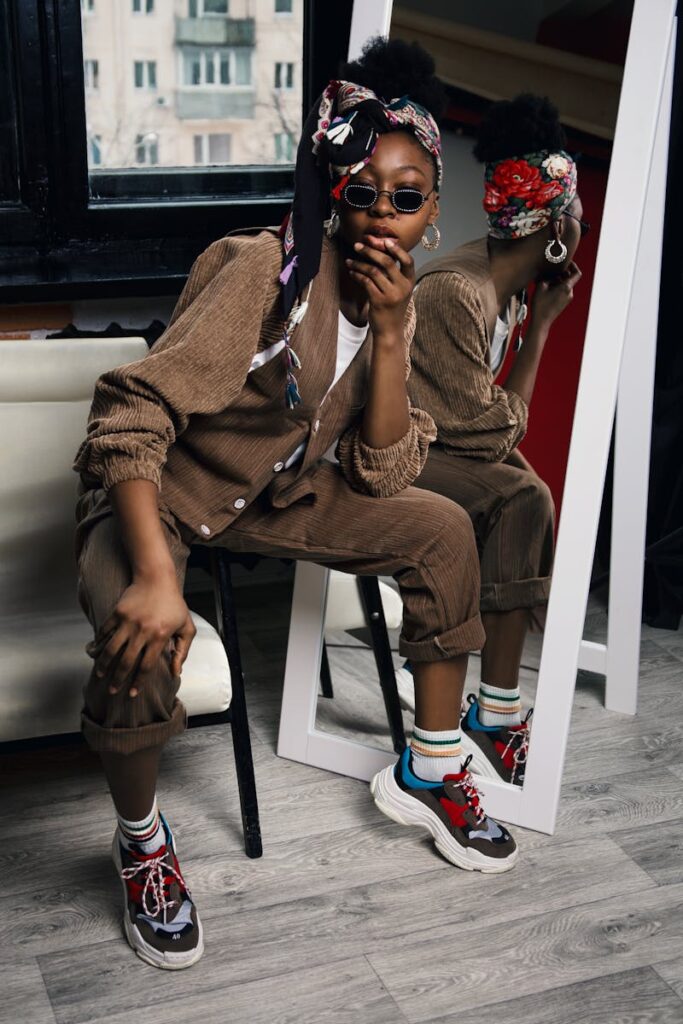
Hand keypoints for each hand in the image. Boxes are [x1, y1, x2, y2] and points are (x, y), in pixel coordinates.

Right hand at [93, 575, 195, 696]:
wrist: (157, 578)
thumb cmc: (174, 604)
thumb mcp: (186, 627)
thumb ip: (182, 651)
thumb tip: (176, 672)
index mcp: (159, 636)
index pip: (146, 666)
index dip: (138, 682)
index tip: (132, 694)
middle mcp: (142, 631)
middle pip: (126, 662)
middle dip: (118, 679)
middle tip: (113, 691)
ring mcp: (127, 622)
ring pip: (111, 649)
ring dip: (104, 664)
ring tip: (100, 675)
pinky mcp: (117, 613)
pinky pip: (105, 632)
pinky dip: (99, 644)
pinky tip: (95, 653)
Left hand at [345, 236, 414, 339]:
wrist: (390, 331)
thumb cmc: (392, 308)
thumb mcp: (399, 290)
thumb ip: (394, 274)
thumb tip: (379, 252)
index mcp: (410, 282)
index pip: (408, 260)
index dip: (397, 249)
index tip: (384, 240)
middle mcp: (403, 287)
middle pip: (387, 262)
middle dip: (371, 251)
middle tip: (358, 245)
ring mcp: (391, 295)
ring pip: (374, 271)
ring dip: (359, 263)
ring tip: (350, 260)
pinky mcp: (379, 301)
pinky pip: (366, 282)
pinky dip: (357, 275)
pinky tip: (352, 272)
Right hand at [532, 262, 581, 328]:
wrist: (541, 322)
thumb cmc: (541, 305)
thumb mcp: (541, 286)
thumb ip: (547, 276)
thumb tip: (549, 271)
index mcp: (566, 287)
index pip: (577, 273)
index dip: (573, 265)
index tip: (566, 262)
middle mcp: (569, 293)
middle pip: (569, 278)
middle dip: (560, 273)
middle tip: (550, 271)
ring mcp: (566, 299)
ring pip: (564, 285)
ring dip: (556, 281)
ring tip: (544, 281)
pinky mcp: (562, 303)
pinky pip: (562, 291)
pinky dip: (556, 287)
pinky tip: (545, 289)